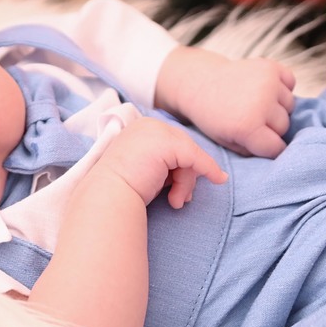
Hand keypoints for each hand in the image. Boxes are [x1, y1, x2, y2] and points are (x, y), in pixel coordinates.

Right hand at [84, 117, 227, 209]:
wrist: (107, 196)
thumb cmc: (122, 190)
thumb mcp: (147, 170)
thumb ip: (165, 164)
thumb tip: (194, 170)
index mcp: (139, 129)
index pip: (172, 145)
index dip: (181, 167)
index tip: (182, 191)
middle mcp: (148, 125)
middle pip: (182, 148)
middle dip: (186, 176)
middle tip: (181, 199)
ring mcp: (157, 132)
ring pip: (189, 155)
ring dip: (186, 182)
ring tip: (176, 201)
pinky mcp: (168, 144)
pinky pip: (196, 158)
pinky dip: (208, 170)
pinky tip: (218, 180)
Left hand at [155, 46, 295, 157]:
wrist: (199, 83)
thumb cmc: (212, 116)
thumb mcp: (227, 142)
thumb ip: (253, 150)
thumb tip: (281, 150)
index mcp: (247, 126)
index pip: (276, 148)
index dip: (268, 148)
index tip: (259, 143)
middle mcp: (261, 103)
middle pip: (284, 126)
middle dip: (271, 128)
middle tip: (252, 120)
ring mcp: (268, 82)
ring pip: (289, 105)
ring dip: (277, 107)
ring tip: (256, 104)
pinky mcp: (270, 67)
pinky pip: (290, 82)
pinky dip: (282, 87)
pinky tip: (265, 90)